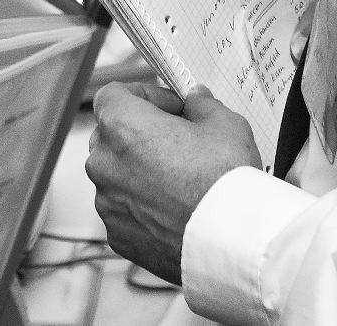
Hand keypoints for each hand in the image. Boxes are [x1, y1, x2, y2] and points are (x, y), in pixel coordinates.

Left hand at [85, 82, 261, 285]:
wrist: (231, 241)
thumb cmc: (225, 180)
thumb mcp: (224, 124)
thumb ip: (202, 105)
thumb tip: (196, 100)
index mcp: (122, 127)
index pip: (113, 95)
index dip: (143, 96)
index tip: (168, 106)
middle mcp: (105, 164)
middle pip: (111, 136)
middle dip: (141, 135)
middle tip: (178, 141)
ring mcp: (108, 203)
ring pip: (117, 177)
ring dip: (141, 173)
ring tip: (181, 181)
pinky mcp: (118, 236)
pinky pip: (125, 211)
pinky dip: (144, 208)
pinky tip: (176, 209)